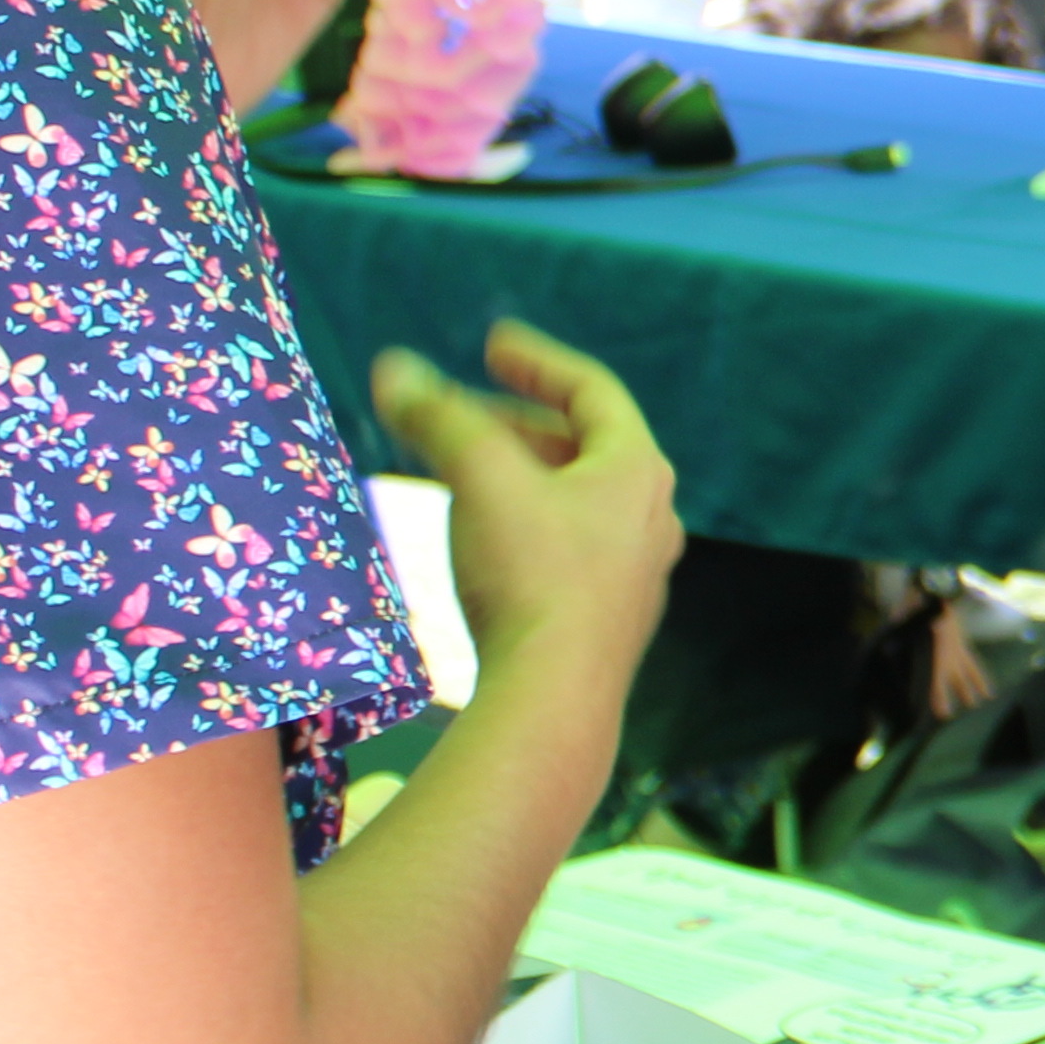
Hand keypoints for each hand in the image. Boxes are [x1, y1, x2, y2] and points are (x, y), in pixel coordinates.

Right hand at [369, 323, 678, 683]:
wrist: (555, 699)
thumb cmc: (531, 575)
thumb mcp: (481, 479)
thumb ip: (438, 419)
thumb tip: (394, 369)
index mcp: (637, 469)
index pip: (591, 390)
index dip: (536, 361)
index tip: (490, 345)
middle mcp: (650, 516)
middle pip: (580, 447)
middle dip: (513, 423)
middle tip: (455, 414)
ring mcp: (634, 572)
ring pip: (571, 501)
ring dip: (515, 476)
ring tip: (456, 471)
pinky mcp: (606, 619)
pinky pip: (566, 548)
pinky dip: (523, 523)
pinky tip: (479, 538)